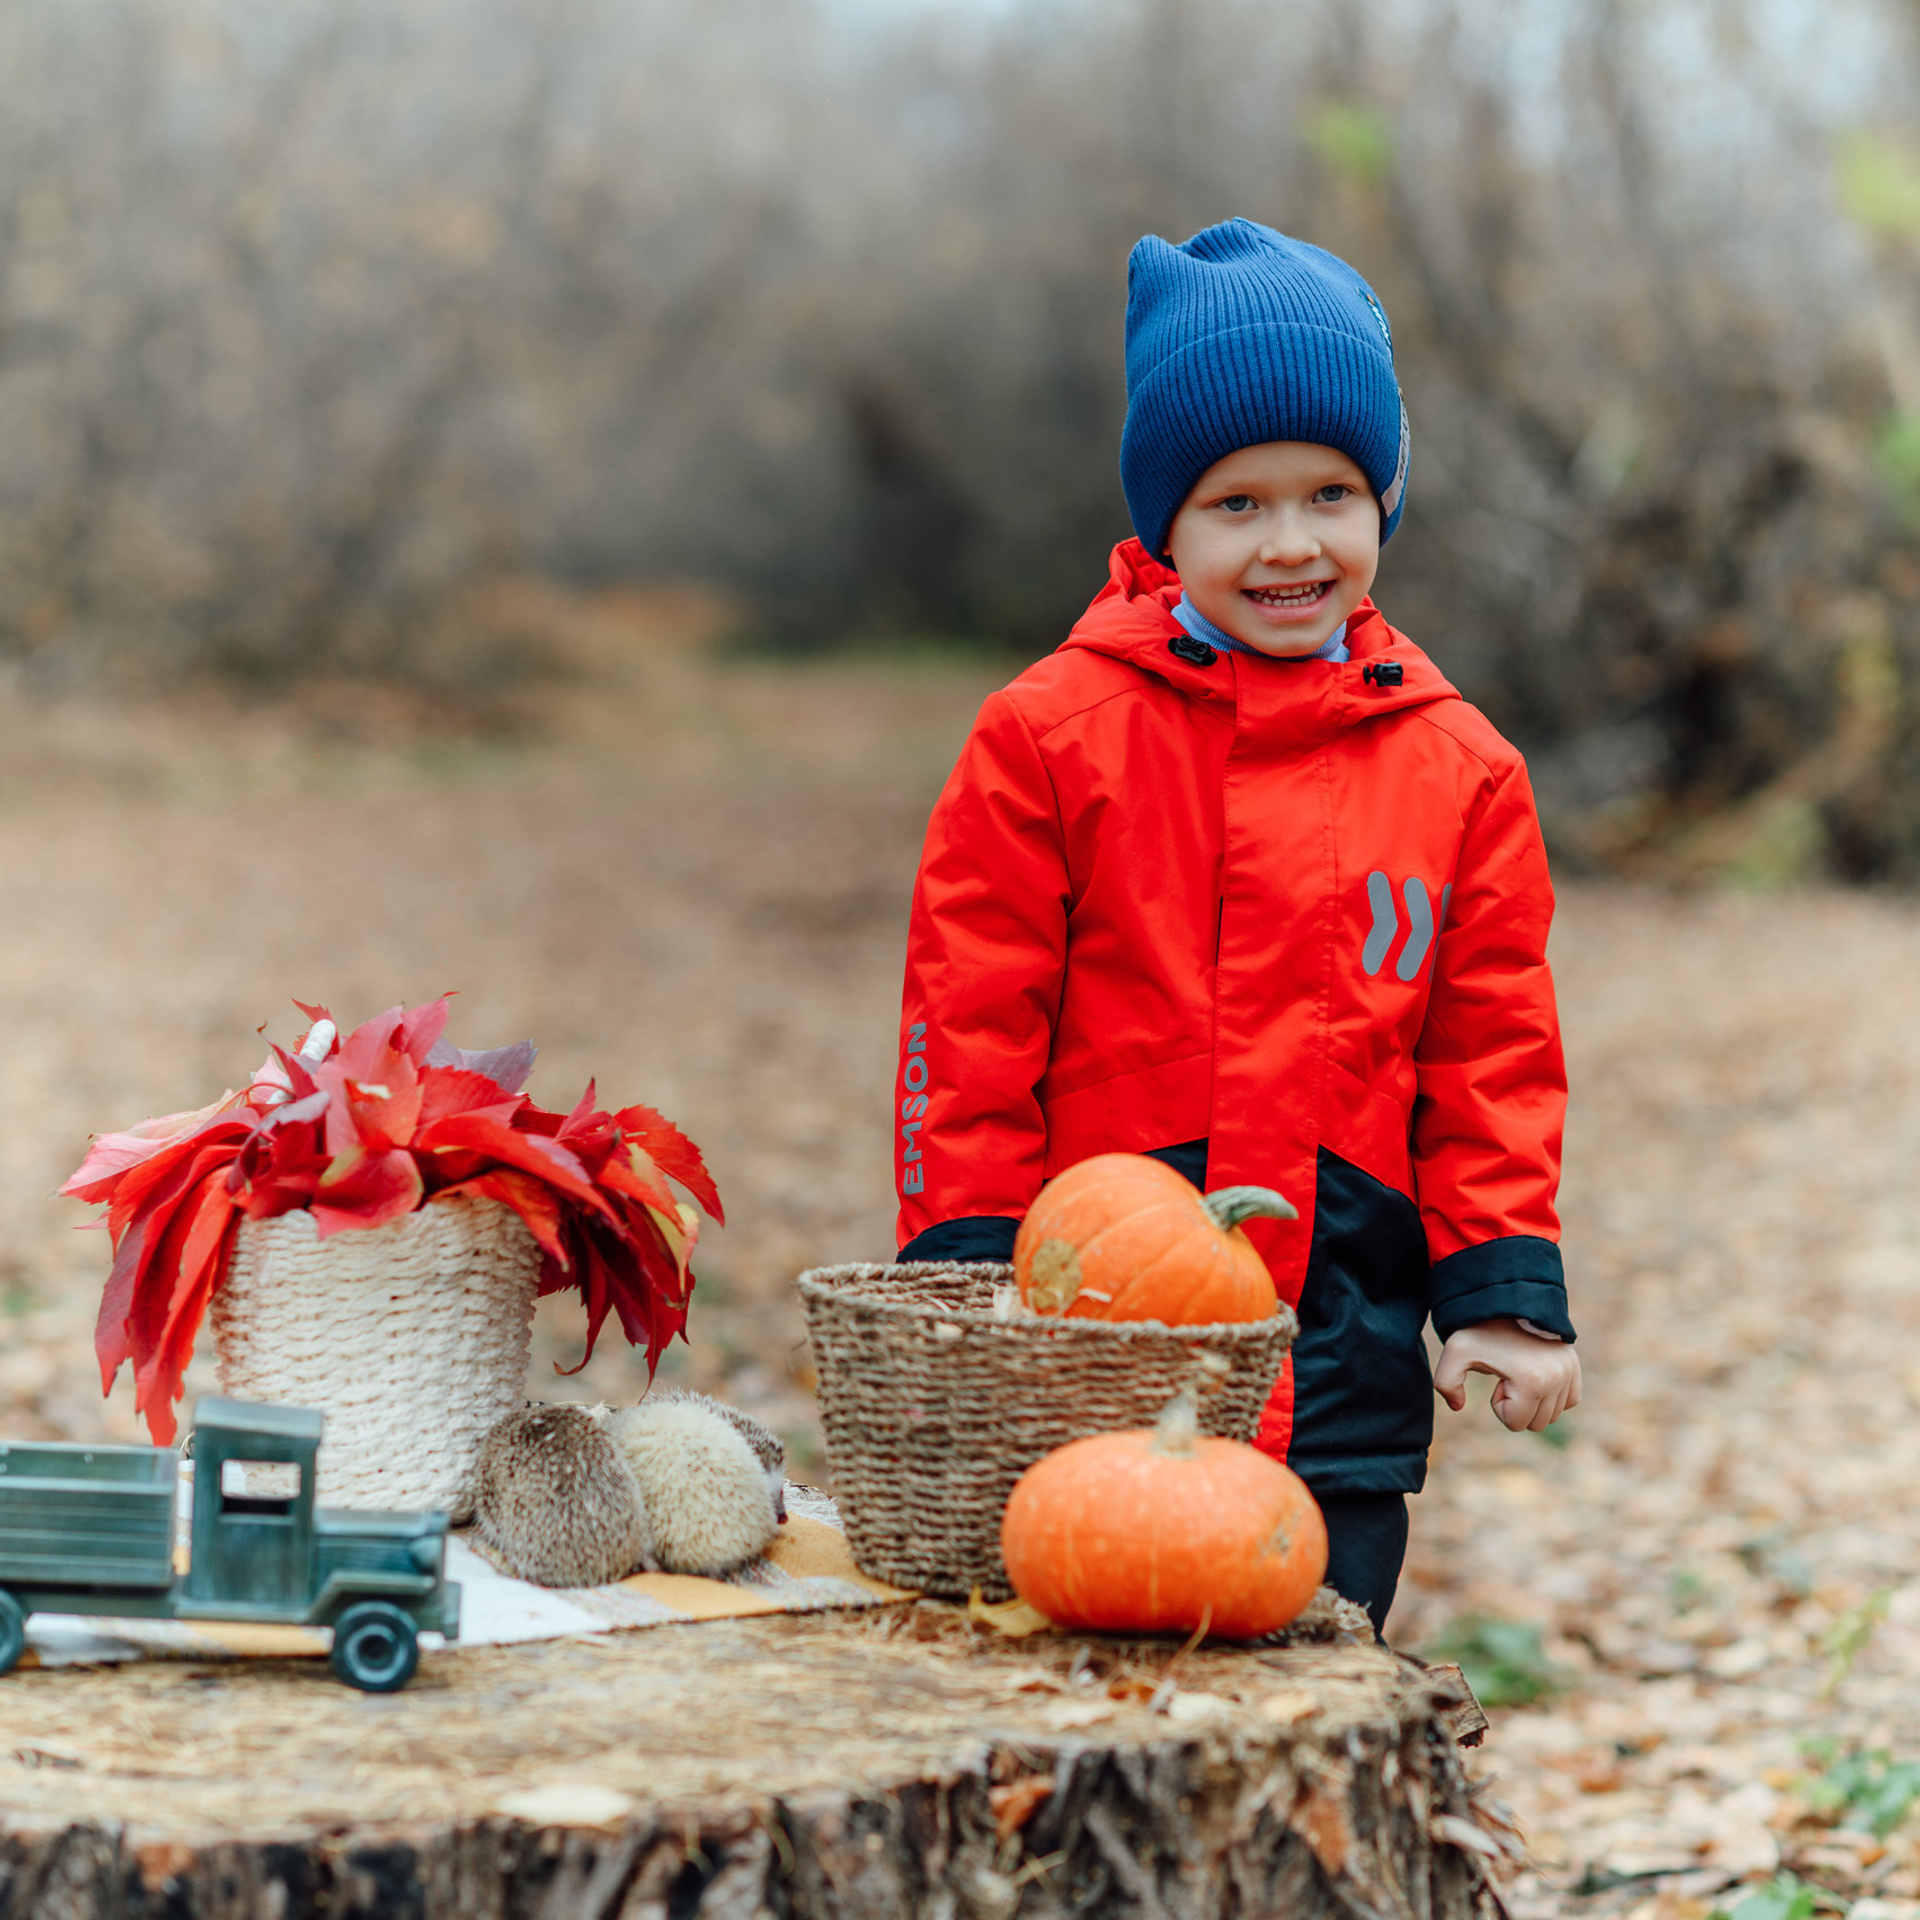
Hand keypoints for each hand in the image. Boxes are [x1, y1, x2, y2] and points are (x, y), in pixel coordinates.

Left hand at [1432, 1317, 1581, 1432]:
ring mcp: (1568, 1372)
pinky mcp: (1574, 1366)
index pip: (1516, 1424)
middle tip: (1508, 1375)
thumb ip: (1445, 1383)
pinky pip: (1569, 1401)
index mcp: (1531, 1381)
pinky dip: (1552, 1395)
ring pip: (1552, 1414)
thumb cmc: (1479, 1329)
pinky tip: (1534, 1374)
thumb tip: (1458, 1406)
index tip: (1497, 1378)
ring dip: (1533, 1399)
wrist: (1505, 1301)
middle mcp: (1557, 1379)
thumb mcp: (1455, 1352)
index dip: (1499, 1405)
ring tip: (1520, 1371)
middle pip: (1536, 1423)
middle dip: (1517, 1405)